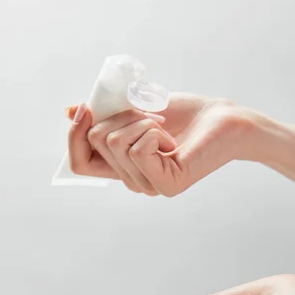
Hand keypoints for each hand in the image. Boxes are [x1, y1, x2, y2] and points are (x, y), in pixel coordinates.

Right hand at [66, 93, 256, 195]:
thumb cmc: (184, 114)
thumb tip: (70, 112)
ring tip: (164, 127)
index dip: (74, 136)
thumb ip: (105, 115)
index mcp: (121, 166)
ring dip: (140, 120)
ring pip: (116, 143)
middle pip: (96, 142)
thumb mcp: (135, 108)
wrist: (223, 119)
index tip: (86, 108)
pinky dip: (153, 131)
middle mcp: (133, 181)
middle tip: (149, 115)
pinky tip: (172, 140)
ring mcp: (149, 186)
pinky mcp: (167, 185)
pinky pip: (139, 150)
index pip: (79, 163)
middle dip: (118, 115)